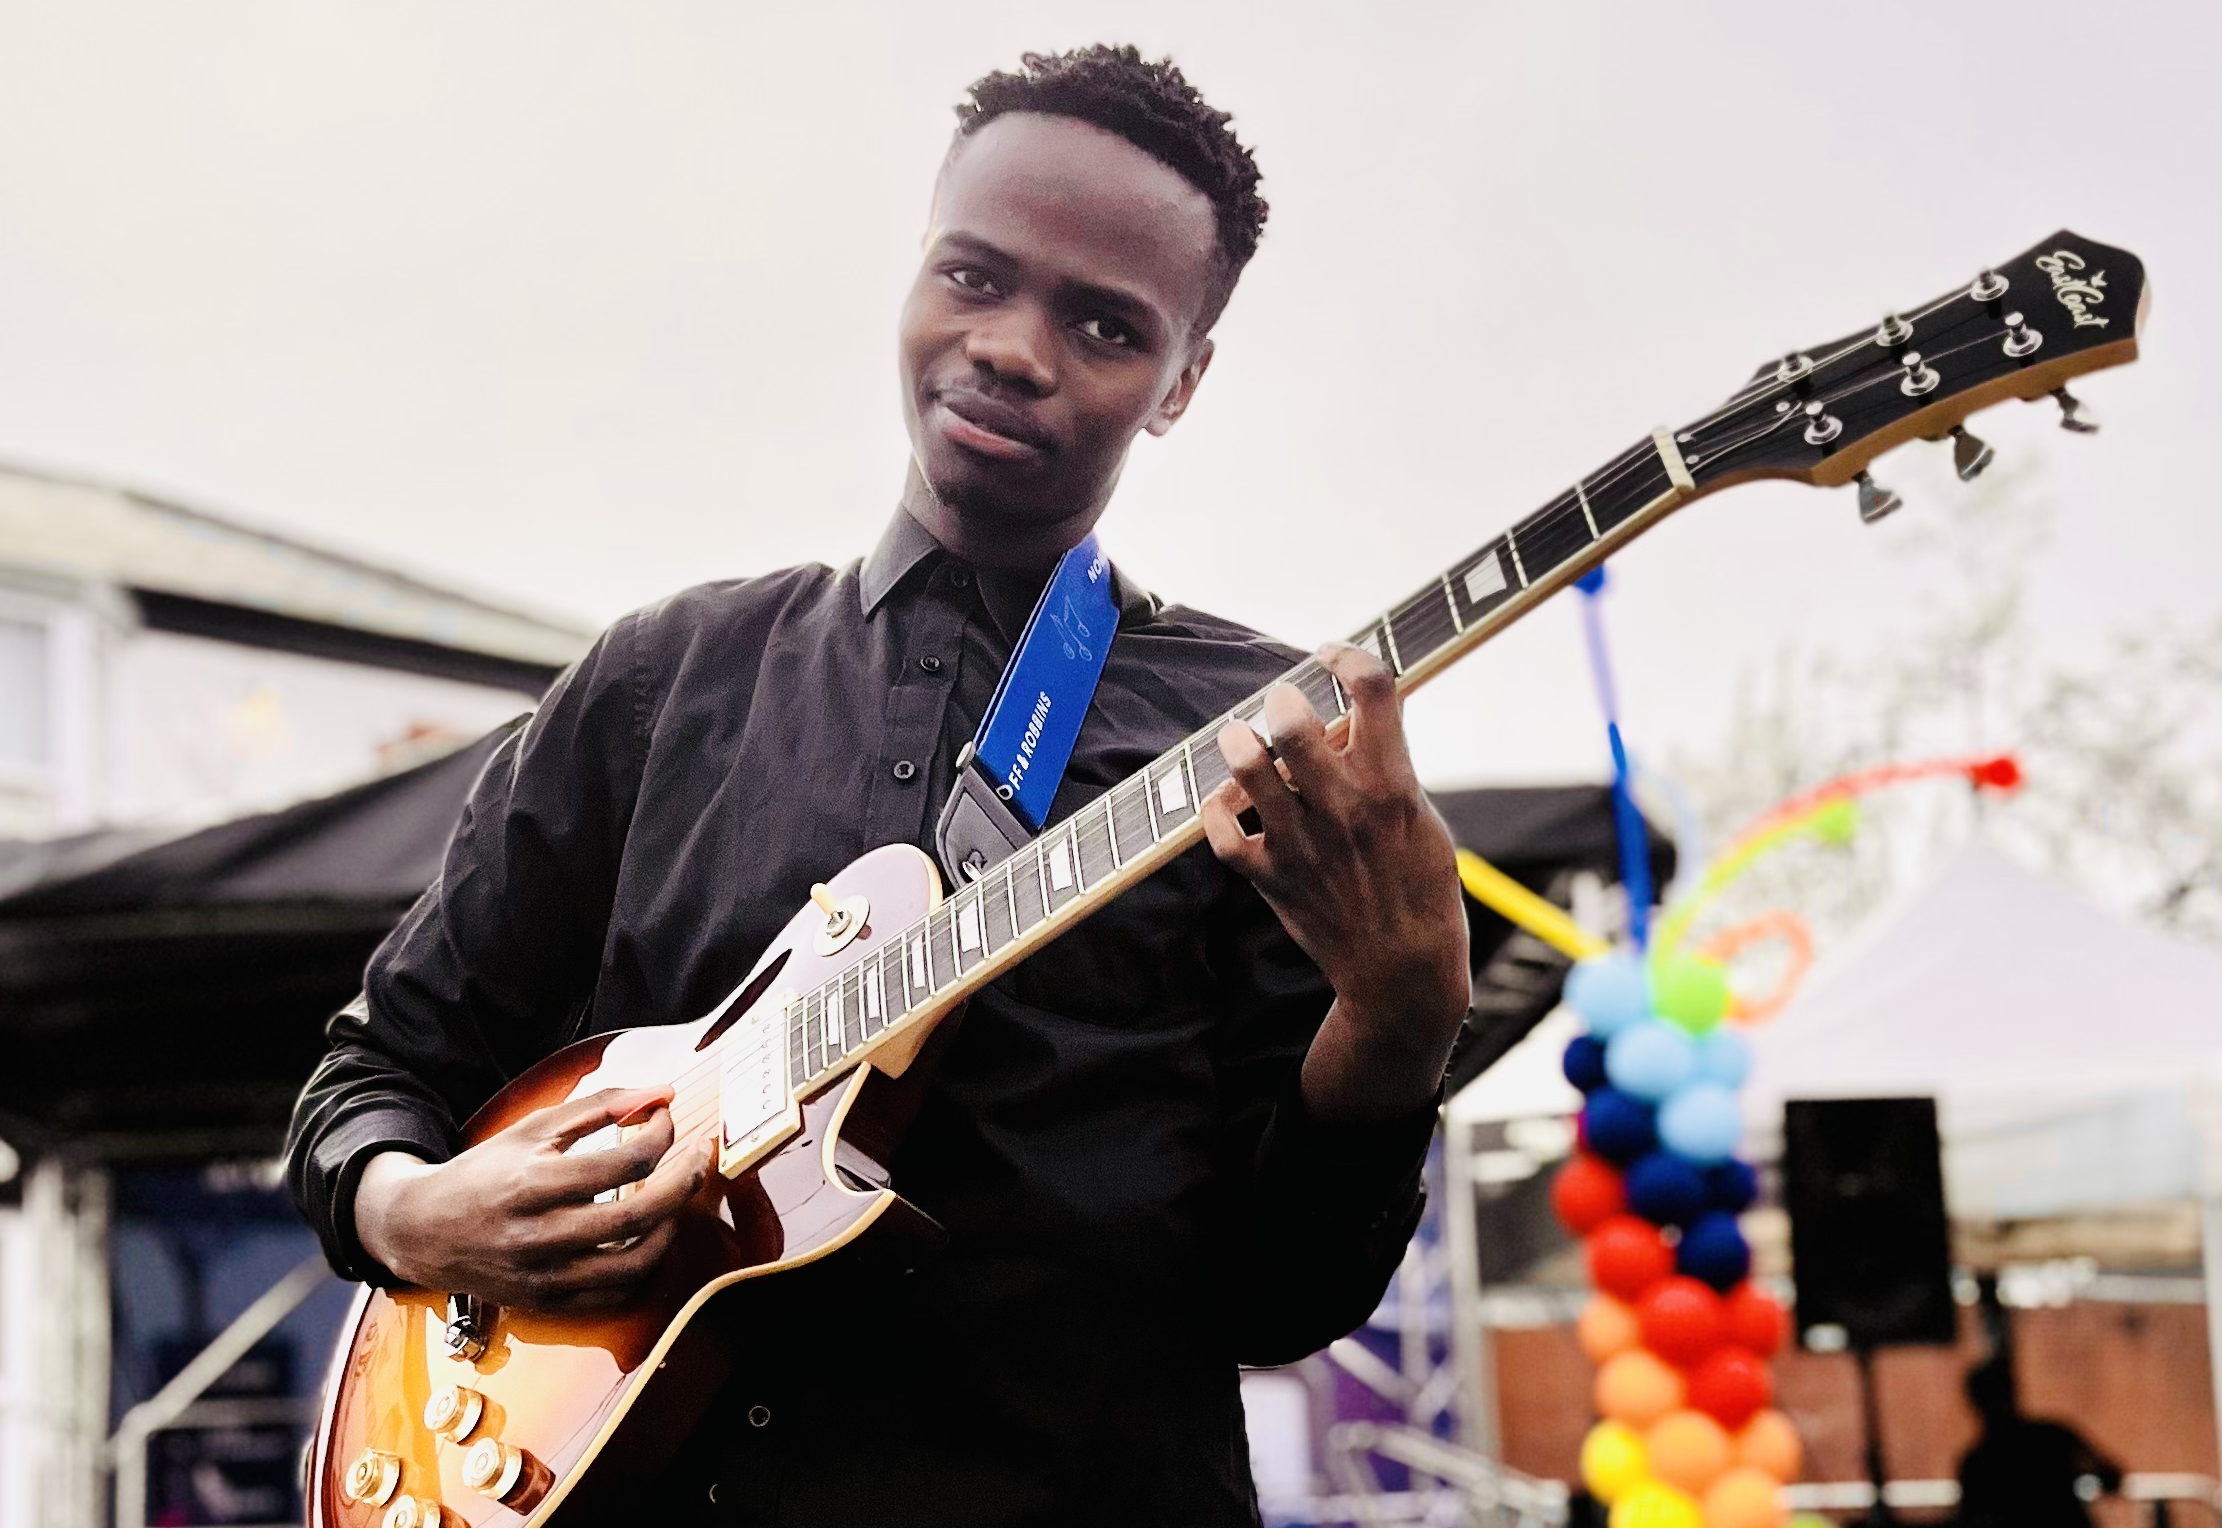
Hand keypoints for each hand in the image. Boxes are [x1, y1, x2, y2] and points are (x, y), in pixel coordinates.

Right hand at [354, 1086, 714, 1311]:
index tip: (667, 1120)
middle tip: (700, 1156)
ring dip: (672, 1226)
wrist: (423, 1230)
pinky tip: (650, 1235)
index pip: (623, 1162)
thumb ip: (601, 1106)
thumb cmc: (485, 1172)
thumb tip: (663, 1092)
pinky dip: (645, 1266)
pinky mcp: (548, 1303)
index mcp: (534, 1185)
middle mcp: (540, 1236)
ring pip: (636, 1263)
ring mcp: (546, 1277)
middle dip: (685, 1181)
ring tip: (677, 1197)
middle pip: (639, 1215)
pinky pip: (616, 1295)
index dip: (661, 1135)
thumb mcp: (534, 1128)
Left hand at [1201, 642, 1469, 1119]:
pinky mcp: (1273, 877)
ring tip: (1240, 736)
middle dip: (1282, 699)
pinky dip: (1217, 812)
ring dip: (1239, 744)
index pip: (1374, 690)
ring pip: (1251, 771)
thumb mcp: (1422, 816)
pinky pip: (1223, 834)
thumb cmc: (1419, 886)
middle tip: (1281, 701)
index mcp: (1392, 785)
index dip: (1349, 657)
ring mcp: (1303, 843)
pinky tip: (1229, 803)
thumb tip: (1353, 714)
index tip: (1335, 655)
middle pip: (1296, 725)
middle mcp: (1344, 807)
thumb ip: (1388, 765)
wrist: (1401, 968)